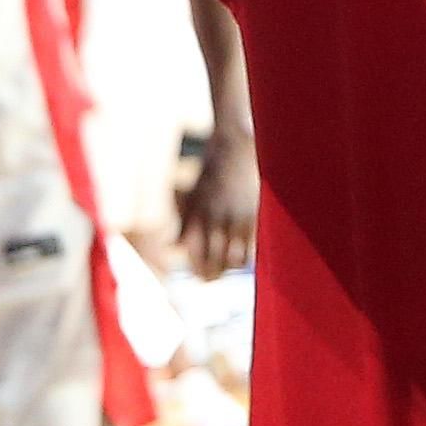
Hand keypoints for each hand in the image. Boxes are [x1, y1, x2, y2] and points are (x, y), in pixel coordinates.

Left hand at [174, 129, 258, 278]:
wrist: (233, 145)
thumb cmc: (211, 172)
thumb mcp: (193, 195)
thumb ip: (184, 223)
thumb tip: (172, 247)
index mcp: (197, 213)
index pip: (195, 253)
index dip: (198, 269)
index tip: (201, 278)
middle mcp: (214, 216)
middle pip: (215, 259)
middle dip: (214, 274)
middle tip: (214, 279)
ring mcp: (235, 215)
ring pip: (235, 257)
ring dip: (233, 266)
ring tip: (232, 268)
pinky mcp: (254, 211)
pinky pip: (252, 244)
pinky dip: (248, 254)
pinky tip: (246, 257)